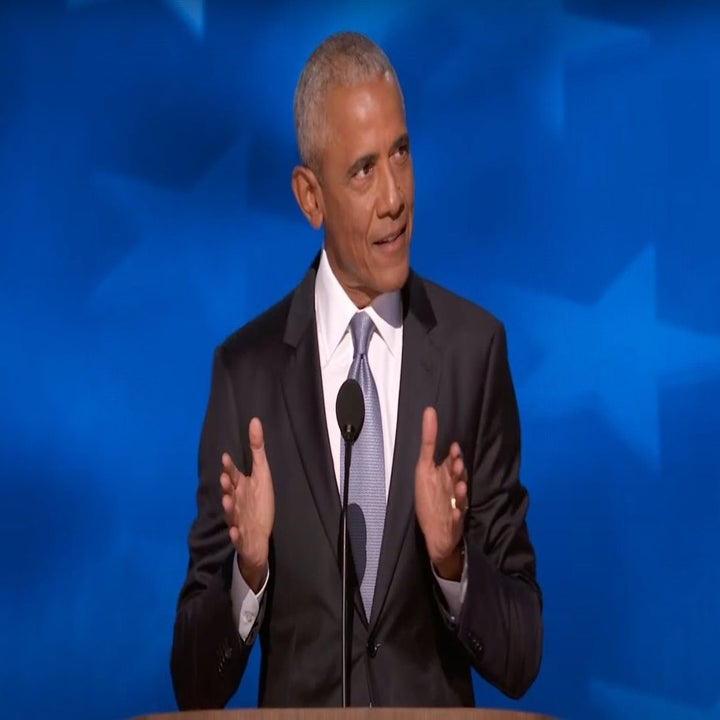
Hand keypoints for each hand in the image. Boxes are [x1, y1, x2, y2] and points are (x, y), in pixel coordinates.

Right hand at [220, 417, 274, 591]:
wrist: (258, 535)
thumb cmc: (258, 502)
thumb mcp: (261, 473)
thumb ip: (257, 449)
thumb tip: (255, 420)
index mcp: (240, 487)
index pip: (233, 475)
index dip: (230, 467)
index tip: (226, 457)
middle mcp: (236, 502)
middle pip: (230, 493)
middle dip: (227, 486)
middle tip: (225, 478)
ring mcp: (238, 519)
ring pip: (231, 513)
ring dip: (228, 508)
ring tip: (227, 501)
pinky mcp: (243, 536)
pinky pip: (238, 536)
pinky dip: (235, 534)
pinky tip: (234, 531)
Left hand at [414, 407, 466, 580]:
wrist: (437, 532)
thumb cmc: (431, 496)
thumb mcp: (424, 468)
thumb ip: (428, 442)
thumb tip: (429, 411)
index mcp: (446, 475)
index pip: (452, 463)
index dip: (453, 456)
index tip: (453, 447)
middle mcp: (453, 488)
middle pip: (458, 478)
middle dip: (458, 472)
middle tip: (457, 464)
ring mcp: (455, 506)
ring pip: (460, 498)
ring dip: (460, 493)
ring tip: (460, 486)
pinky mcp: (454, 523)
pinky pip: (456, 520)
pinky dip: (456, 516)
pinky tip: (455, 514)